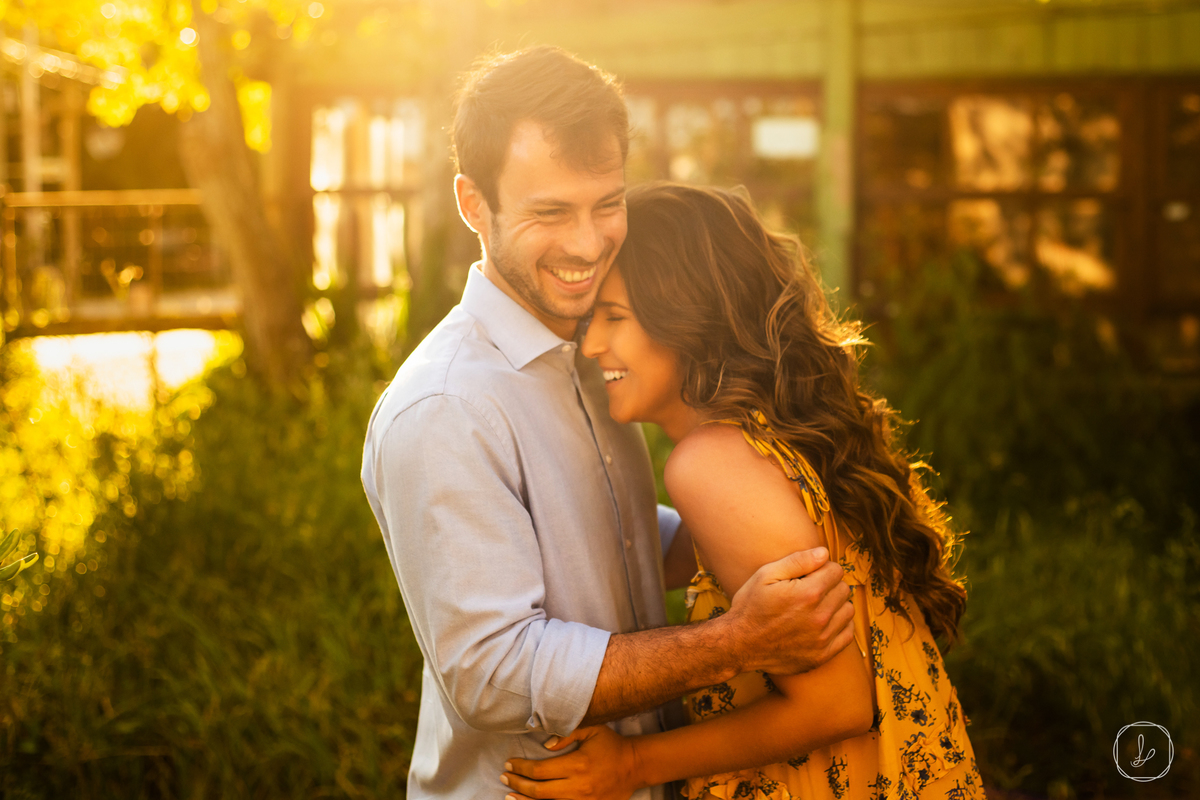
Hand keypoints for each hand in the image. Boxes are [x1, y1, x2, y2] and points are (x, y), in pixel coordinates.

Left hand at [502, 725, 642, 799]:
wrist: (634, 766)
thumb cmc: (610, 744)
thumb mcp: (592, 729)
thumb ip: (567, 733)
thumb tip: (545, 745)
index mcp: (577, 764)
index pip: (540, 770)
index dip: (521, 767)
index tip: (509, 762)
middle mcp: (578, 787)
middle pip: (538, 791)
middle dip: (517, 784)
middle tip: (504, 776)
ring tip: (509, 795)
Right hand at [723, 547, 854, 674]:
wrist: (740, 645)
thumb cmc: (751, 606)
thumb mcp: (766, 575)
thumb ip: (798, 561)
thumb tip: (824, 552)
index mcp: (808, 593)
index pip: (836, 571)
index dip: (822, 568)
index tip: (810, 574)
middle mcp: (820, 616)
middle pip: (843, 589)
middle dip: (830, 585)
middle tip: (811, 589)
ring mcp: (822, 638)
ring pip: (848, 610)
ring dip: (836, 605)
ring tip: (816, 606)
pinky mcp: (822, 655)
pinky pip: (847, 634)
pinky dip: (839, 626)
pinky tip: (822, 622)